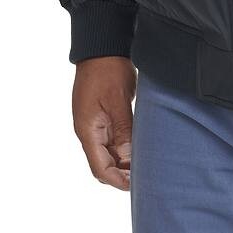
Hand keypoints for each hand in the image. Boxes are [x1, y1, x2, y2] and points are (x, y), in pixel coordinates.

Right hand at [72, 56, 136, 190]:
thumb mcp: (118, 101)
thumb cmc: (107, 70)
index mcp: (87, 130)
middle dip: (121, 174)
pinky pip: (112, 138)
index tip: (136, 186)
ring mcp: (95, 122)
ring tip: (144, 166)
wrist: (102, 47)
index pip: (100, 168)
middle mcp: (88, 130)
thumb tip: (129, 158)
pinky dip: (123, 147)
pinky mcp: (103, 114)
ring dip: (123, 162)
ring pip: (108, 152)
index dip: (117, 180)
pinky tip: (138, 148)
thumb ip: (123, 130)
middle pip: (102, 163)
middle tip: (144, 179)